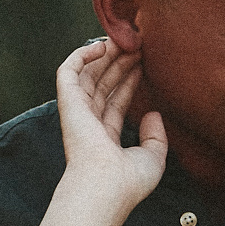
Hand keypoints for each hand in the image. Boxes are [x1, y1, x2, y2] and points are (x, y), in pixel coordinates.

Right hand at [54, 38, 166, 216]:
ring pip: (88, 74)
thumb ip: (156, 137)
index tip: (144, 62)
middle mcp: (88, 124)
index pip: (116, 102)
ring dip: (104, 55)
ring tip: (124, 38)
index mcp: (104, 139)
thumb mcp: (152, 159)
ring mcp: (77, 112)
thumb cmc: (127, 182)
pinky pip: (69, 71)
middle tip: (138, 43)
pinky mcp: (68, 102)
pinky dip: (81, 55)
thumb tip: (153, 114)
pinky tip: (101, 45)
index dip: (129, 80)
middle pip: (103, 84)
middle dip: (119, 63)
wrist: (105, 187)